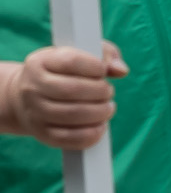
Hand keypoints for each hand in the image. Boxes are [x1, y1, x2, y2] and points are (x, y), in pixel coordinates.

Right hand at [3, 42, 127, 150]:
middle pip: (71, 90)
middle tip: (108, 92)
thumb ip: (105, 55)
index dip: (95, 67)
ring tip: (107, 108)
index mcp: (40, 62)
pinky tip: (101, 126)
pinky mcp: (41, 133)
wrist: (27, 97)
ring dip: (99, 112)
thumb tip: (121, 70)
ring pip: (71, 115)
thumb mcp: (79, 55)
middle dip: (100, 92)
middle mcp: (32, 87)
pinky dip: (91, 134)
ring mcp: (34, 112)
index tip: (103, 71)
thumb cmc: (63, 73)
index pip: (70, 61)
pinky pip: (68, 138)